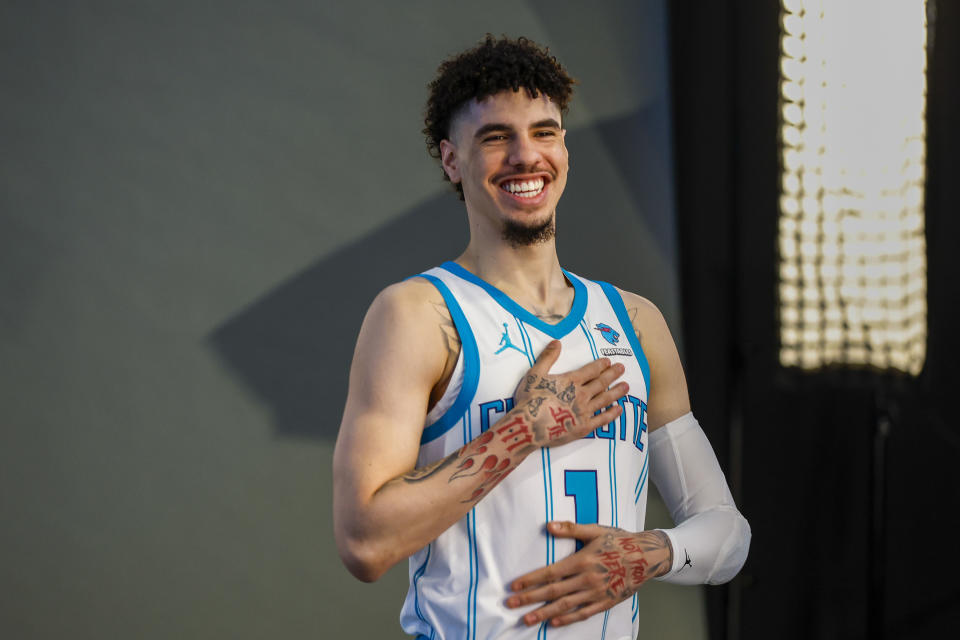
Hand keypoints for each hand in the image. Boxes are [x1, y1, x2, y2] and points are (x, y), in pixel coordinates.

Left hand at [506, 522, 672, 627]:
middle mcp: (586, 579)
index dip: (530, 580)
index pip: (549, 573)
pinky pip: (584, 613)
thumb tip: (548, 525)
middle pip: (552, 592)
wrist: (647, 557)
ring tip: (527, 619)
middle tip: (511, 605)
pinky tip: (554, 622)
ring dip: (544, 613)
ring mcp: (596, 593)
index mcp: (581, 560)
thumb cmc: (619, 540)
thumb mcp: (595, 530)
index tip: (514, 586)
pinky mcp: (605, 602)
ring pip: (565, 606)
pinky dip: (568, 618)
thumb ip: (571, 529)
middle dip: (529, 599)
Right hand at [515, 341, 628, 446]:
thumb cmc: (530, 400)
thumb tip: (557, 342)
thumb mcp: (535, 374)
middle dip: (612, 374)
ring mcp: (584, 411)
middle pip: (601, 383)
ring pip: (605, 399)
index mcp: (571, 381)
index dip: (600, 365)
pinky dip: (611, 414)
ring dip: (616, 392)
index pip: (590, 371)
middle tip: (622, 369)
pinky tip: (619, 409)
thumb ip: (547, 357)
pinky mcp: (584, 427)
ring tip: (626, 386)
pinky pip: (602, 419)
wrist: (529, 426)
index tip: (608, 362)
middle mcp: (581, 395)